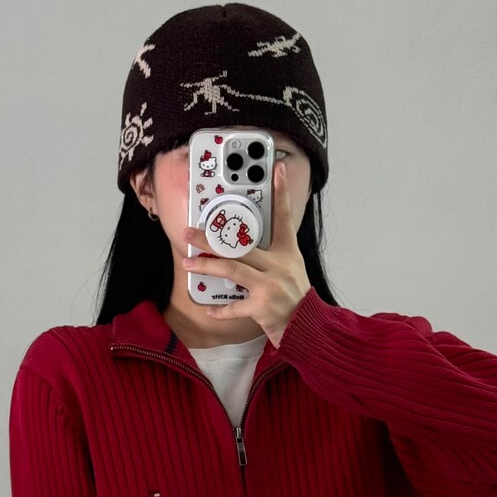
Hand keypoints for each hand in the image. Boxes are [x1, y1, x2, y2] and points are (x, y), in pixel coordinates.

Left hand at [182, 161, 310, 347]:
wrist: (308, 327)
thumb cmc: (295, 297)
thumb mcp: (291, 268)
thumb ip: (271, 254)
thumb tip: (242, 244)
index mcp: (287, 253)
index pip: (284, 218)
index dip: (283, 193)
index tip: (278, 169)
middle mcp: (278, 266)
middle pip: (240, 246)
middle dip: (212, 240)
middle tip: (189, 234)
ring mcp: (270, 287)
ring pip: (232, 270)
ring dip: (207, 267)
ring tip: (189, 264)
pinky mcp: (262, 308)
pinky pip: (235, 307)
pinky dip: (221, 309)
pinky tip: (208, 307)